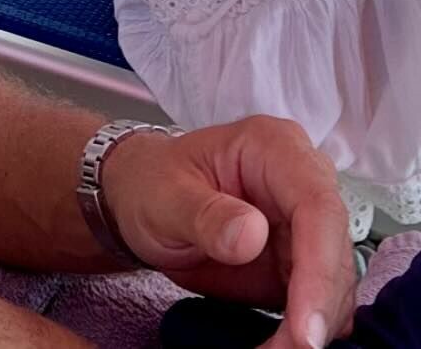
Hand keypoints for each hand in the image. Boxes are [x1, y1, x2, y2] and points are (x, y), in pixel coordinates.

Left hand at [101, 117, 354, 348]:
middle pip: (334, 251)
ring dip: (310, 327)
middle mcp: (302, 180)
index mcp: (273, 147)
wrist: (142, 197)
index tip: (306, 327)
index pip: (317, 206)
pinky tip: (276, 345)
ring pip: (334, 283)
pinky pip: (318, 300)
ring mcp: (305, 222)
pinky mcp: (301, 259)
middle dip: (316, 309)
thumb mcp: (165, 196)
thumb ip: (206, 215)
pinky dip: (302, 330)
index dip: (320, 269)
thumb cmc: (152, 182)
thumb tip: (253, 236)